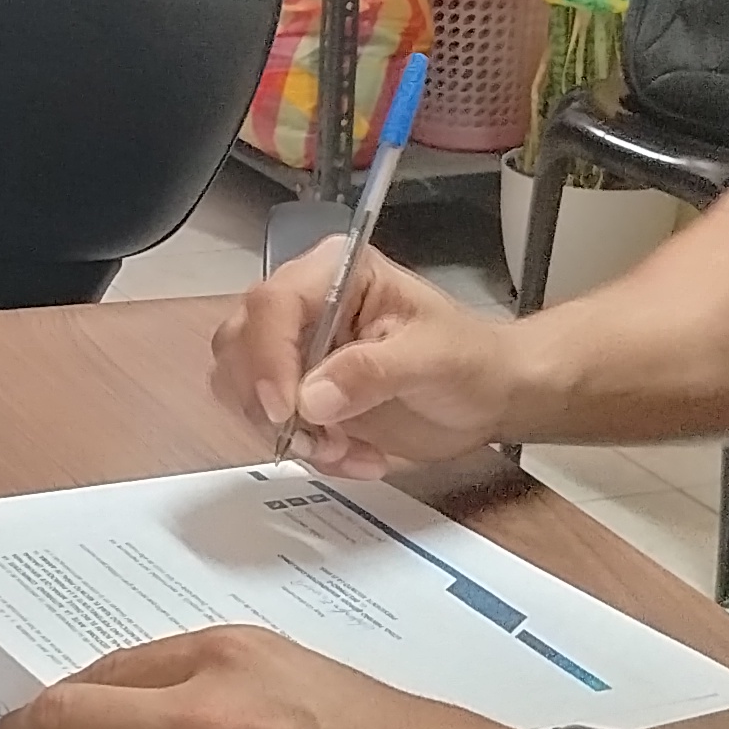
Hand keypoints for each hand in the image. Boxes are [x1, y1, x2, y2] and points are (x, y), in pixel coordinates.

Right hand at [212, 243, 525, 474]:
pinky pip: (267, 425)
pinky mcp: (297, 393)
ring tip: (347, 450)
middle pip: (239, 345)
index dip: (267, 358)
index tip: (288, 410)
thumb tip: (311, 398)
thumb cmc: (471, 361)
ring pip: (241, 389)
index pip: (272, 304)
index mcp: (334, 272)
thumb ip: (372, 371)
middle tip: (321, 440)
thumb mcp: (433, 359)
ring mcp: (294, 351)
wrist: (489, 396)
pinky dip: (305, 450)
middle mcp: (303, 305)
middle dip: (269, 403)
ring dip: (288, 433)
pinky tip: (355, 455)